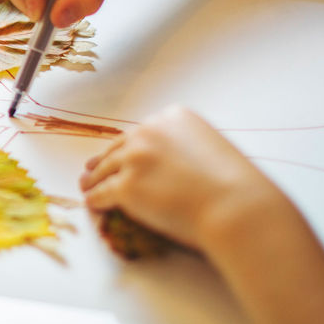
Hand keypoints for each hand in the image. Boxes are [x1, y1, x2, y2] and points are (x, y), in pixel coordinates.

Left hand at [79, 106, 289, 252]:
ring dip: (94, 179)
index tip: (122, 154)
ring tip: (87, 186)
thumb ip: (184, 146)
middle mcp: (149, 131)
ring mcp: (134, 158)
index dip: (129, 147)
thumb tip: (167, 162)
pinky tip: (92, 204)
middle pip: (118, 147)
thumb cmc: (234, 185)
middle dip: (105, 160)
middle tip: (92, 169)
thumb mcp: (210, 146)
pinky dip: (95, 200)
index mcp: (172, 116)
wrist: (237, 208)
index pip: (141, 132)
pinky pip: (101, 193)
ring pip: (104, 169)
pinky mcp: (126, 186)